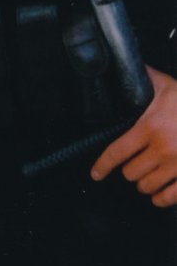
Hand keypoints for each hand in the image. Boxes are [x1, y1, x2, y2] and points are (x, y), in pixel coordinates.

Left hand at [92, 67, 176, 206]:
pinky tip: (158, 194)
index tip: (96, 173)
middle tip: (132, 162)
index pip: (117, 152)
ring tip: (144, 174)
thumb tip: (121, 66)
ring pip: (147, 186)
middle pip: (131, 172)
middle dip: (128, 168)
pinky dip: (162, 198)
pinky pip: (171, 197)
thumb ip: (142, 78)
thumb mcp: (164, 85)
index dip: (103, 165)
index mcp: (150, 127)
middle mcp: (163, 149)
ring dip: (143, 182)